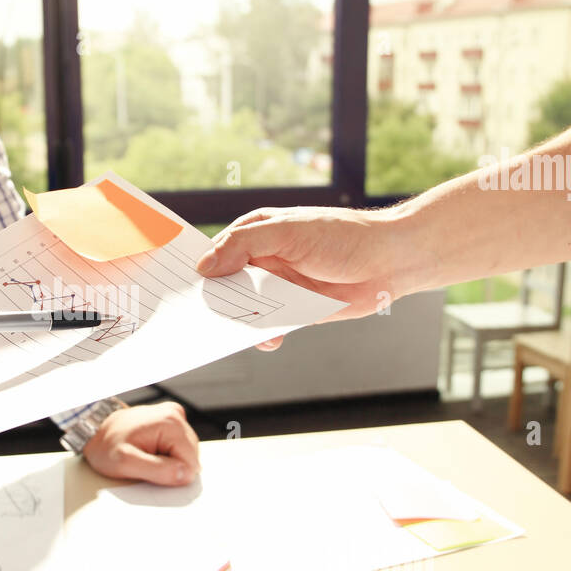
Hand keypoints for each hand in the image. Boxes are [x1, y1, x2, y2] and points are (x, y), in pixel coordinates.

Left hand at [81, 402, 200, 485]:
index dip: (170, 474)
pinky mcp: (169, 422)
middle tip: (144, 463)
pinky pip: (178, 447)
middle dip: (170, 468)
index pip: (191, 464)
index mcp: (170, 423)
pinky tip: (149, 450)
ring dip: (167, 462)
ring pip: (185, 454)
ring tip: (145, 455)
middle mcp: (175, 415)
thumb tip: (186, 475)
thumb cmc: (105, 445)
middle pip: (190, 458)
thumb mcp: (125, 463)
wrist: (93, 430)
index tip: (148, 469)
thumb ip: (158, 470)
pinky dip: (165, 454)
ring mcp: (173, 417)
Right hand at [195, 207, 401, 348]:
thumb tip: (205, 267)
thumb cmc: (344, 235)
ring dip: (239, 322)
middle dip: (214, 302)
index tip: (180, 291)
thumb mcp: (288, 231)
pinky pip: (268, 327)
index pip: (214, 252)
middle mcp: (261, 260)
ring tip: (233, 332)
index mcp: (254, 233)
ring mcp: (277, 286)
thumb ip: (244, 244)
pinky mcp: (294, 311)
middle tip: (202, 319)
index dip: (197, 271)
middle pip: (224, 285)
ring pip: (244, 309)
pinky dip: (263, 336)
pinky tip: (268, 340)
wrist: (391, 261)